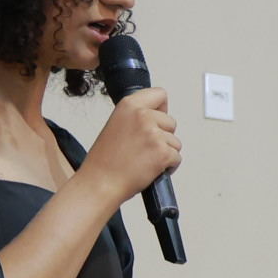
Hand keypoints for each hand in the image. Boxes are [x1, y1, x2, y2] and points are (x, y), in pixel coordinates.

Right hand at [84, 87, 180, 203]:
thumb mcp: (116, 125)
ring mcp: (154, 134)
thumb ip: (135, 117)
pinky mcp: (163, 152)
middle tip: (145, 148)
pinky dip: (168, 166)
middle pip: (171, 122)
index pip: (159, 94)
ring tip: (144, 160)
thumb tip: (155, 117)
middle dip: (164, 136)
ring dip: (165, 152)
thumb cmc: (105, 160)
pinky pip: (177, 157)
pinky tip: (151, 169)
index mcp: (129, 105)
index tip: (156, 120)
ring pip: (175, 142)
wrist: (100, 183)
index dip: (161, 109)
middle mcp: (143, 116)